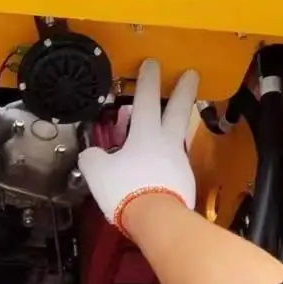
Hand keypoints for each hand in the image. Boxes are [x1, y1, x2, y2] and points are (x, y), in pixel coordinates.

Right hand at [79, 61, 198, 236]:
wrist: (157, 219)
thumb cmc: (127, 190)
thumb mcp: (98, 172)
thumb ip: (92, 159)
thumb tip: (91, 155)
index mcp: (145, 134)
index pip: (147, 99)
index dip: (148, 80)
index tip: (153, 64)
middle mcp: (167, 143)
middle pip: (178, 110)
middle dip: (184, 90)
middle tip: (192, 74)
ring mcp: (179, 162)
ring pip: (177, 137)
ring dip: (174, 127)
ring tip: (166, 126)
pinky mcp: (183, 182)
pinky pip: (173, 164)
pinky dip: (166, 160)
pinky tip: (157, 167)